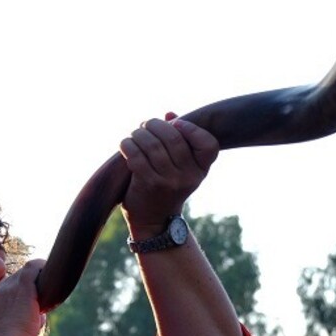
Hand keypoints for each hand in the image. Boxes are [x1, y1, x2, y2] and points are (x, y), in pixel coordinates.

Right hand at [0, 259, 45, 335]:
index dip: (22, 291)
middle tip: (47, 291)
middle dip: (32, 283)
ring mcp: (10, 287)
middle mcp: (0, 291)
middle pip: (18, 278)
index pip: (9, 288)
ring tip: (53, 277)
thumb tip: (39, 319)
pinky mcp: (23, 287)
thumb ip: (23, 321)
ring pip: (26, 271)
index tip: (33, 299)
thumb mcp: (11, 333)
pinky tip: (51, 267)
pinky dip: (42, 265)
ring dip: (38, 274)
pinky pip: (33, 267)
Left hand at [119, 113, 218, 233]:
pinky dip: (128, 145)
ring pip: (152, 144)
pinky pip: (136, 155)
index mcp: (201, 170)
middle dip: (155, 125)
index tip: (176, 124)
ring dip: (139, 134)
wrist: (154, 220)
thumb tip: (170, 115)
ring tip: (135, 135)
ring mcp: (169, 181)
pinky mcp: (149, 184)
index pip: (209, 144)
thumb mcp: (180, 166)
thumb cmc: (166, 185)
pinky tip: (126, 145)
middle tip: (145, 126)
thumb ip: (179, 139)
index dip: (192, 129)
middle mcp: (189, 177)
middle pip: (174, 137)